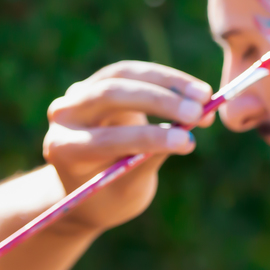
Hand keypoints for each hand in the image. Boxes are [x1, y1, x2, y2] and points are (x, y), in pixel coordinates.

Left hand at [44, 61, 213, 231]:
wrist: (87, 184)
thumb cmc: (108, 197)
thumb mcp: (127, 191)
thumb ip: (147, 162)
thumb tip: (183, 135)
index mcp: (63, 149)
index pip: (105, 139)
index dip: (148, 139)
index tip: (187, 144)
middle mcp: (64, 116)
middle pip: (110, 95)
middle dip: (159, 102)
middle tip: (200, 113)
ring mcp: (79, 94)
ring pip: (124, 75)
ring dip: (169, 83)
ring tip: (206, 97)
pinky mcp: (98, 81)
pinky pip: (133, 73)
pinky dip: (166, 80)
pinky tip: (195, 90)